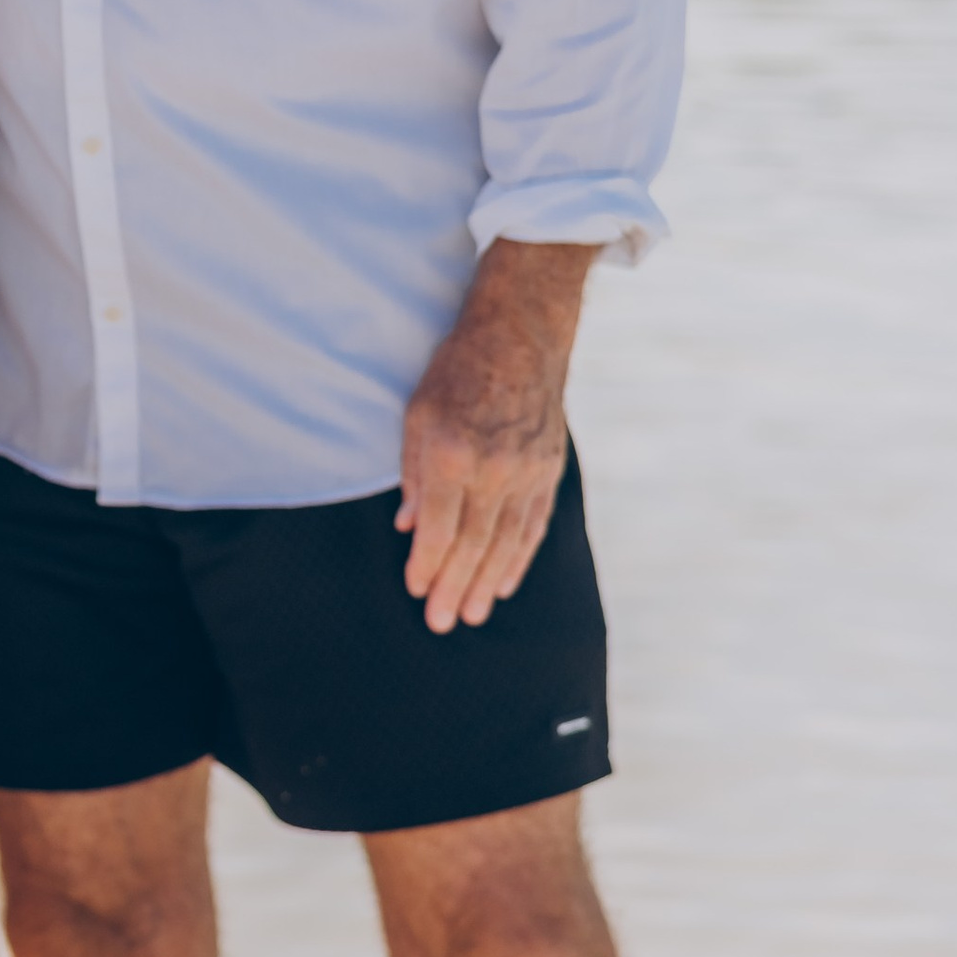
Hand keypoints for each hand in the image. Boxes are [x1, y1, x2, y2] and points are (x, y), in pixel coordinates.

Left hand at [396, 242, 598, 635]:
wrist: (521, 334)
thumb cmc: (457, 370)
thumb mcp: (416, 413)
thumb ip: (411, 472)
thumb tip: (407, 526)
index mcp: (452, 455)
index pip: (437, 529)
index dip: (426, 565)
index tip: (416, 591)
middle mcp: (493, 470)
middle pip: (472, 544)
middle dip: (454, 587)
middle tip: (442, 623)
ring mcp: (527, 472)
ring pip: (506, 542)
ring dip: (487, 583)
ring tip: (473, 614)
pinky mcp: (548, 470)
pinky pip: (533, 525)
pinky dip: (518, 558)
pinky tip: (505, 583)